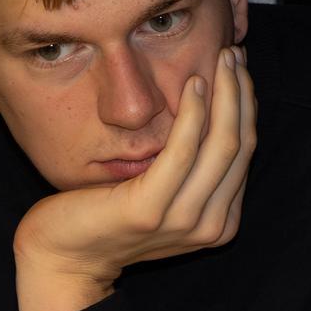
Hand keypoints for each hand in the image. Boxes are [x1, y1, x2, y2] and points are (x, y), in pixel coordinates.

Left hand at [14, 45, 254, 310]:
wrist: (63, 256)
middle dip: (241, 94)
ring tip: (222, 59)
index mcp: (221, 222)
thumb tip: (217, 110)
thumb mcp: (165, 191)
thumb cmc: (109, 215)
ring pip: (222, 146)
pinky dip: (194, 115)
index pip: (245, 152)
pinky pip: (183, 153)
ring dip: (225, 95)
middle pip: (240, 146)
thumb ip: (194, 167)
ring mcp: (182, 221)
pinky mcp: (150, 210)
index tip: (238, 69)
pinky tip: (193, 84)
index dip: (246, 105)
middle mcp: (211, 226)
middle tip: (234, 54)